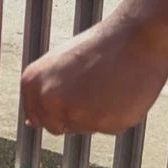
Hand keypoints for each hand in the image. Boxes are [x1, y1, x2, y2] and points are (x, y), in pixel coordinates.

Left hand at [20, 20, 167, 135]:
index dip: (57, 109)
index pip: (36, 117)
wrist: (136, 37)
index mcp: (32, 84)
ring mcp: (77, 114)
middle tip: (93, 89)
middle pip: (59, 127)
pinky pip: (110, 129)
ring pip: (85, 129)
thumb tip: (31, 123)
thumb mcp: (56, 64)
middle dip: (76, 115)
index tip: (72, 97)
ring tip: (109, 85)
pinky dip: (119, 116)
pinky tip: (123, 93)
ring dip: (97, 115)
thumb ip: (42, 92)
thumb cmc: (100, 47)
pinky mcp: (105, 123)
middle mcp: (50, 102)